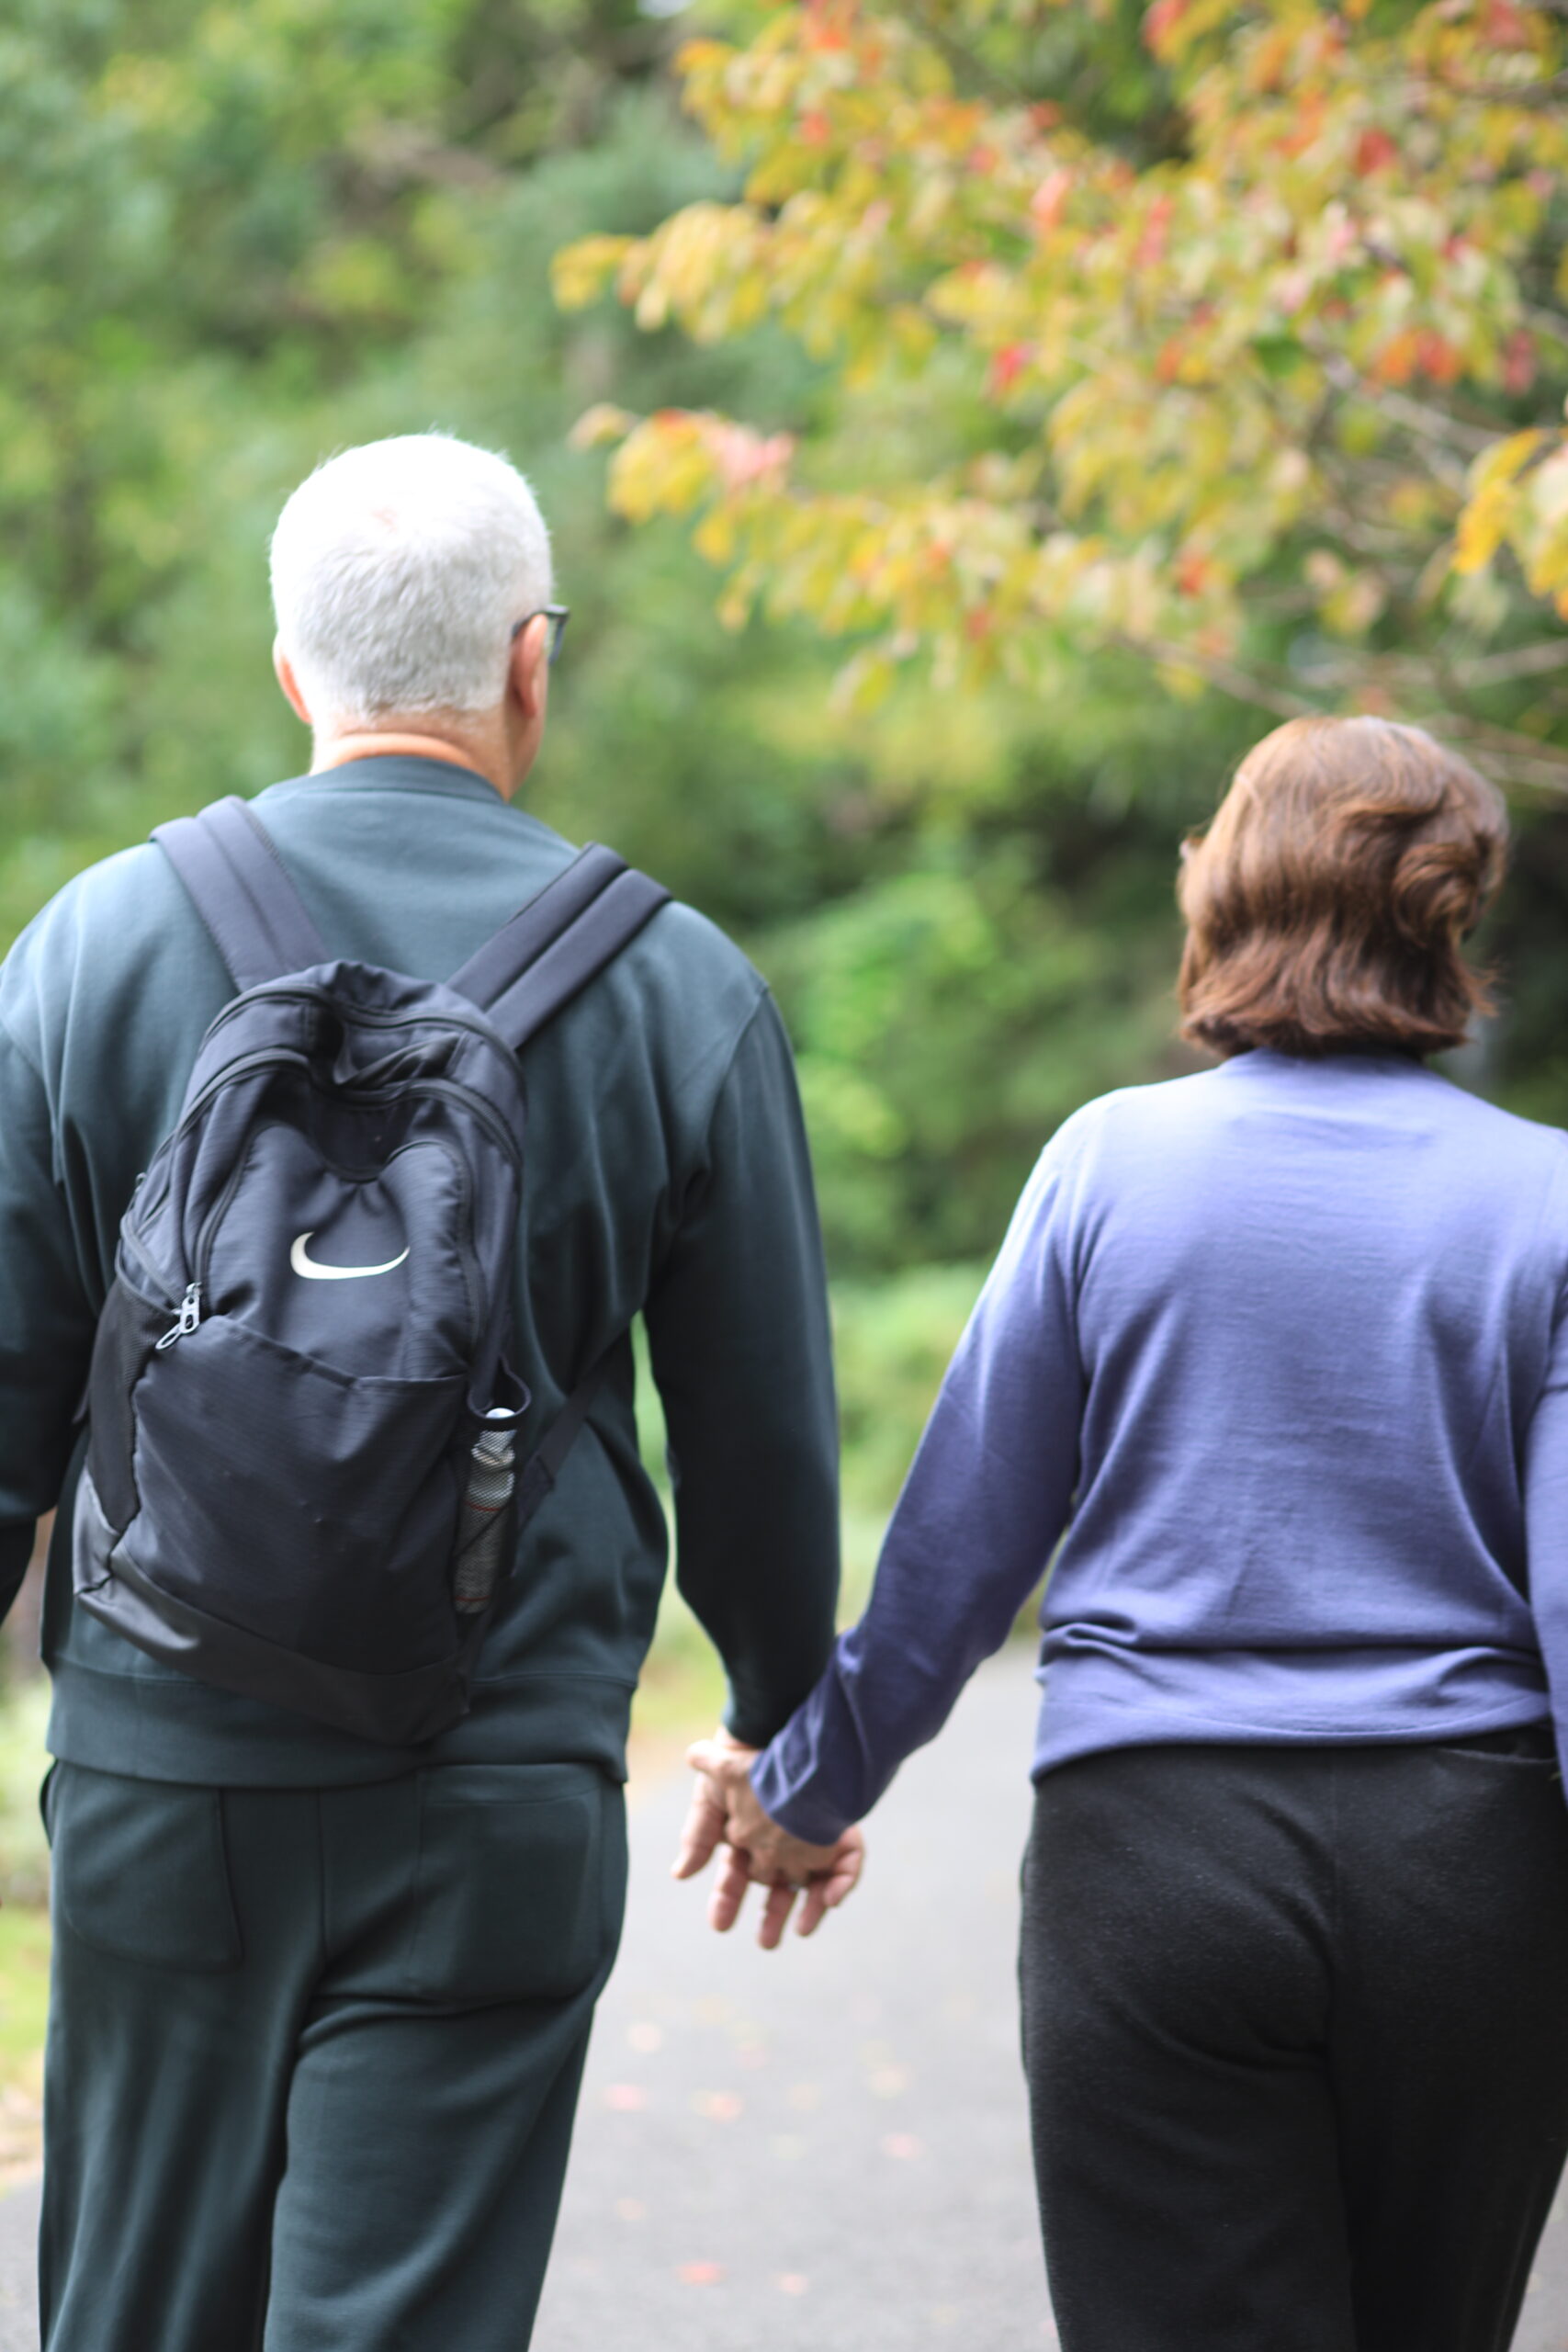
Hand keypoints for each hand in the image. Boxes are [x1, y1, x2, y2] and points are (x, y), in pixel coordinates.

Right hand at [671, 1728, 864, 1949]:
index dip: (727, 1900)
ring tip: (800, 1932)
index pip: (735, 1878)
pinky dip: (842, 1883)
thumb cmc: (745, 1758)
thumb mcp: (713, 1790)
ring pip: (812, 1887)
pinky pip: (846, 1866)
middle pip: (775, 1889)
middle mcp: (779, 1845)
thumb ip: (697, 1832)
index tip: (720, 1924)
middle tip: (766, 1943)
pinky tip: (831, 1897)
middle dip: (770, 1918)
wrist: (781, 1724)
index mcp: (747, 1840)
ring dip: (807, 1912)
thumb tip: (679, 1874)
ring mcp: (812, 1841)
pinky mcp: (842, 1833)